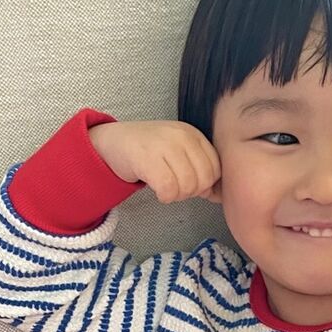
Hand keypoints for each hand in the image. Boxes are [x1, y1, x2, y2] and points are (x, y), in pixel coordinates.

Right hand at [90, 120, 221, 202]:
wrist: (114, 141)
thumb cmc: (150, 151)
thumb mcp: (179, 153)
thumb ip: (199, 168)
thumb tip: (217, 194)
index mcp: (193, 134)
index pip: (215, 168)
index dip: (206, 185)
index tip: (193, 187)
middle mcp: (181, 136)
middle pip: (203, 179)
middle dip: (192, 192)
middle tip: (176, 189)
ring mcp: (164, 145)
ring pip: (187, 186)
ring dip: (177, 195)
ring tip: (166, 188)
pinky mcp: (147, 158)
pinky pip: (168, 189)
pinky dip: (164, 197)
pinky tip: (158, 191)